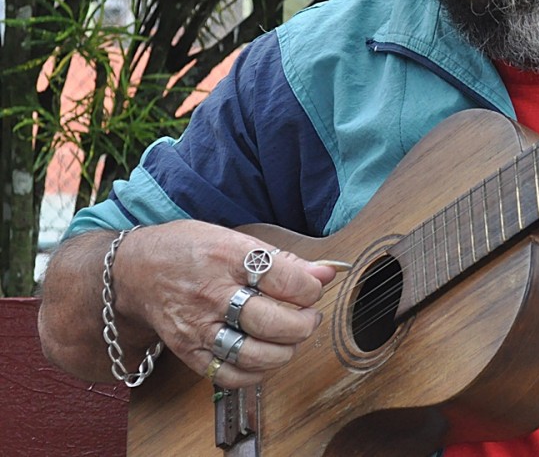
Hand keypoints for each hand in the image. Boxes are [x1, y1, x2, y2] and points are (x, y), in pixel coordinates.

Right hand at [112, 221, 339, 388]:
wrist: (136, 271)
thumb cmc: (190, 250)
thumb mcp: (236, 238)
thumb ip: (283, 259)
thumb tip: (327, 272)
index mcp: (227, 257)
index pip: (285, 280)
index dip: (311, 288)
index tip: (314, 288)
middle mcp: (211, 294)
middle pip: (271, 321)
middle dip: (303, 323)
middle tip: (308, 317)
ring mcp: (197, 327)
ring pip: (253, 354)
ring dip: (285, 351)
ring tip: (290, 337)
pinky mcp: (187, 351)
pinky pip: (229, 375)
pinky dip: (256, 372)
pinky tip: (265, 356)